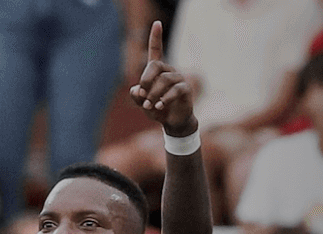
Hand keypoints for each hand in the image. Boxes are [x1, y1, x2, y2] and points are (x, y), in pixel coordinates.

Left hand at [129, 22, 196, 136]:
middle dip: (146, 79)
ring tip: (149, 105)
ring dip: (153, 94)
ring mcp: (178, 78)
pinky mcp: (185, 89)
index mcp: (157, 70)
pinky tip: (159, 106)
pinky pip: (175, 89)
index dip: (156, 37)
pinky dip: (165, 99)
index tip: (157, 23)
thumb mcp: (142, 103)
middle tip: (142, 95)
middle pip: (155, 65)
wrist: (172, 122)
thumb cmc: (156, 109)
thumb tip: (137, 89)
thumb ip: (136, 95)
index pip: (156, 50)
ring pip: (164, 80)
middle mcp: (169, 70)